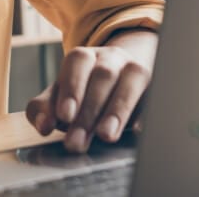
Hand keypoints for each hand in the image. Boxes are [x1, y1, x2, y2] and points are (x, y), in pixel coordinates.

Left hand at [25, 29, 156, 153]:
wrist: (121, 78)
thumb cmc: (83, 93)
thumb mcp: (61, 97)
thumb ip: (45, 108)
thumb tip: (42, 126)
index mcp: (84, 57)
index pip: (77, 62)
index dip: (71, 88)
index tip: (64, 116)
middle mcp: (111, 58)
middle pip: (102, 76)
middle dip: (89, 111)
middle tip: (77, 141)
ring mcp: (136, 69)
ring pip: (130, 79)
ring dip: (117, 109)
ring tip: (106, 136)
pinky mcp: (156, 86)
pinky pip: (155, 95)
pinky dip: (147, 112)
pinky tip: (138, 131)